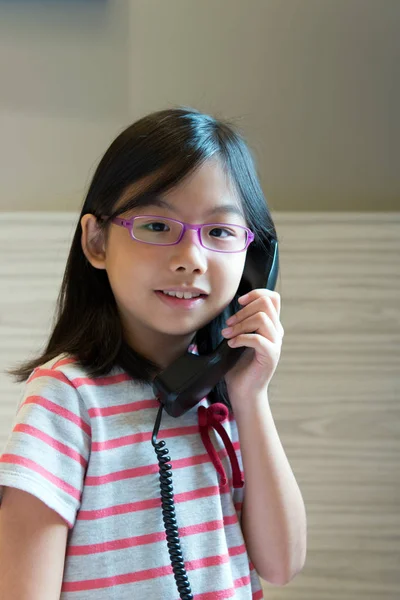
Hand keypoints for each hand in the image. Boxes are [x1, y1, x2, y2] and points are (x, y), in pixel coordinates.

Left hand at [221, 289, 283, 406]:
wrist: (244, 391)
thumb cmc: (238, 366)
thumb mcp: (239, 338)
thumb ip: (242, 323)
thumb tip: (230, 308)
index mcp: (271, 326)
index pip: (273, 298)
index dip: (257, 294)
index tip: (239, 302)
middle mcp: (277, 332)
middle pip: (266, 304)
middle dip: (243, 311)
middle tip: (228, 324)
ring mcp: (276, 344)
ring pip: (262, 319)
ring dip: (240, 325)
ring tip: (227, 334)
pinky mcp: (271, 356)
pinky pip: (258, 339)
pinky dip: (241, 338)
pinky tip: (231, 344)